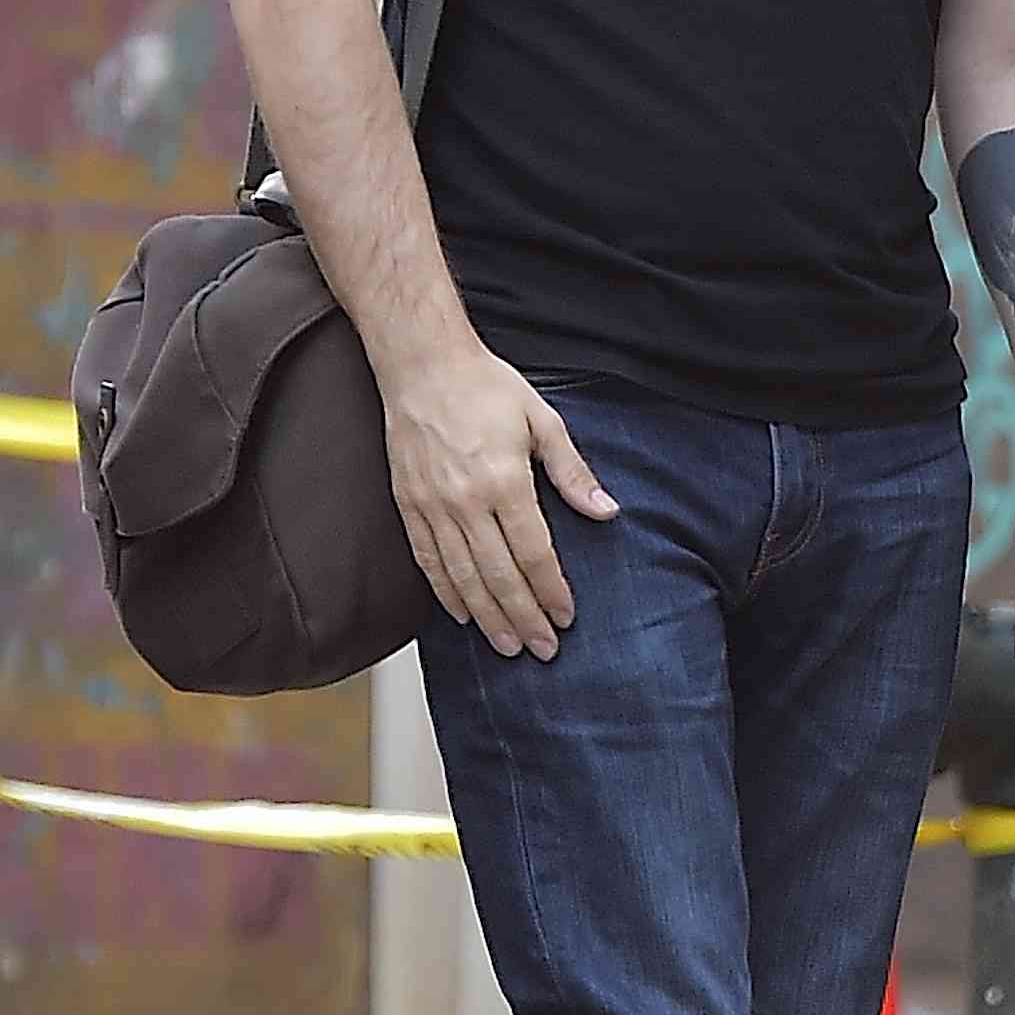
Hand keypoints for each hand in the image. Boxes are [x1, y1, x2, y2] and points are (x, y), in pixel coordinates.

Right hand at [381, 345, 615, 660]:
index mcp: (503, 481)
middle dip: (524, 618)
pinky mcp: (407, 505)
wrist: (422, 364)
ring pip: (462, 578)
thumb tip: (607, 511)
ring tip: (509, 646)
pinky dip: (447, 594)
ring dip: (487, 618)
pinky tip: (464, 615)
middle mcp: (464, 501)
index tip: (567, 617)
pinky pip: (428, 561)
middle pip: (498, 576)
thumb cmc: (486, 387)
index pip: (533, 553)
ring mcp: (432, 506)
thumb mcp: (543, 421)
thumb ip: (573, 472)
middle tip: (543, 650)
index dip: (551, 590)